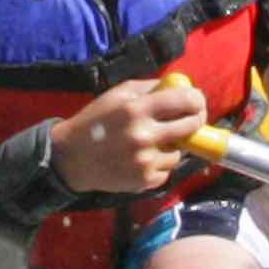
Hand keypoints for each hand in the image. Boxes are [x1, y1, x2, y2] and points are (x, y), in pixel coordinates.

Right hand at [44, 72, 213, 201]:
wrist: (71, 158)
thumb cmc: (95, 121)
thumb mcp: (117, 95)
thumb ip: (149, 89)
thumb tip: (180, 87)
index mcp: (137, 109)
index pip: (185, 100)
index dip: (197, 100)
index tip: (196, 102)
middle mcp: (144, 135)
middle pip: (191, 126)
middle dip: (195, 120)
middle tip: (192, 119)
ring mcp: (146, 161)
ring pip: (179, 152)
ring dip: (171, 147)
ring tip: (152, 144)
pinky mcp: (145, 180)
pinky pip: (166, 171)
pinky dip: (159, 165)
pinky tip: (141, 159)